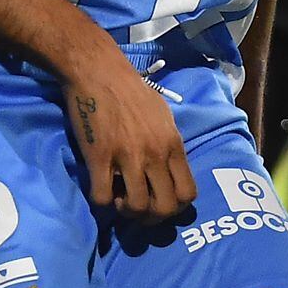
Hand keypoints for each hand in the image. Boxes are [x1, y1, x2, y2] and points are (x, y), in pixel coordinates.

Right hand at [59, 40, 196, 222]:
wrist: (100, 71)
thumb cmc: (133, 91)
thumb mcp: (163, 116)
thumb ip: (168, 145)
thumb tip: (169, 172)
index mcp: (174, 144)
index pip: (188, 193)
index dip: (175, 208)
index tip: (159, 203)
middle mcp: (156, 153)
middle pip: (165, 208)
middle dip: (151, 217)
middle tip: (137, 207)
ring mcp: (128, 156)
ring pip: (136, 207)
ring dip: (126, 211)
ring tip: (118, 198)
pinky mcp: (100, 156)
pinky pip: (102, 197)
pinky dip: (101, 203)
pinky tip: (101, 189)